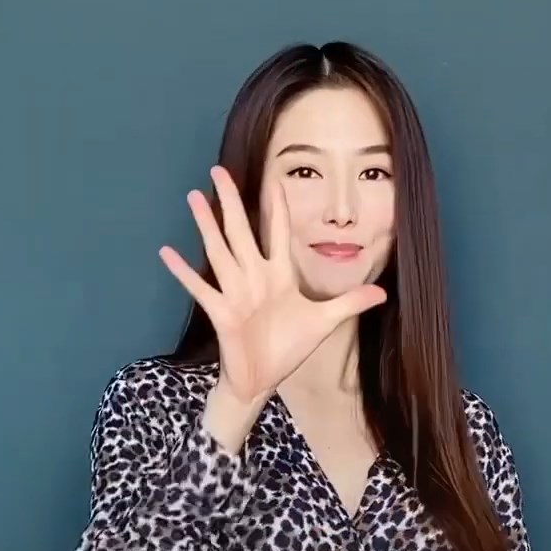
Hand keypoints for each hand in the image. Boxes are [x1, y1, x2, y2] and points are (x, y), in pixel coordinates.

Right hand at [159, 167, 387, 405]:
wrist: (261, 380)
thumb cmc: (288, 350)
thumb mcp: (324, 323)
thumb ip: (350, 304)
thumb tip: (383, 293)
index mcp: (279, 276)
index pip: (279, 232)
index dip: (277, 207)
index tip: (274, 179)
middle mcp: (254, 277)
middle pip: (241, 230)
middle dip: (230, 201)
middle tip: (218, 170)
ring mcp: (235, 292)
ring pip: (219, 250)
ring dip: (206, 225)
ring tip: (193, 197)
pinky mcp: (221, 311)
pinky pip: (200, 287)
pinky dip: (183, 271)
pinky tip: (167, 251)